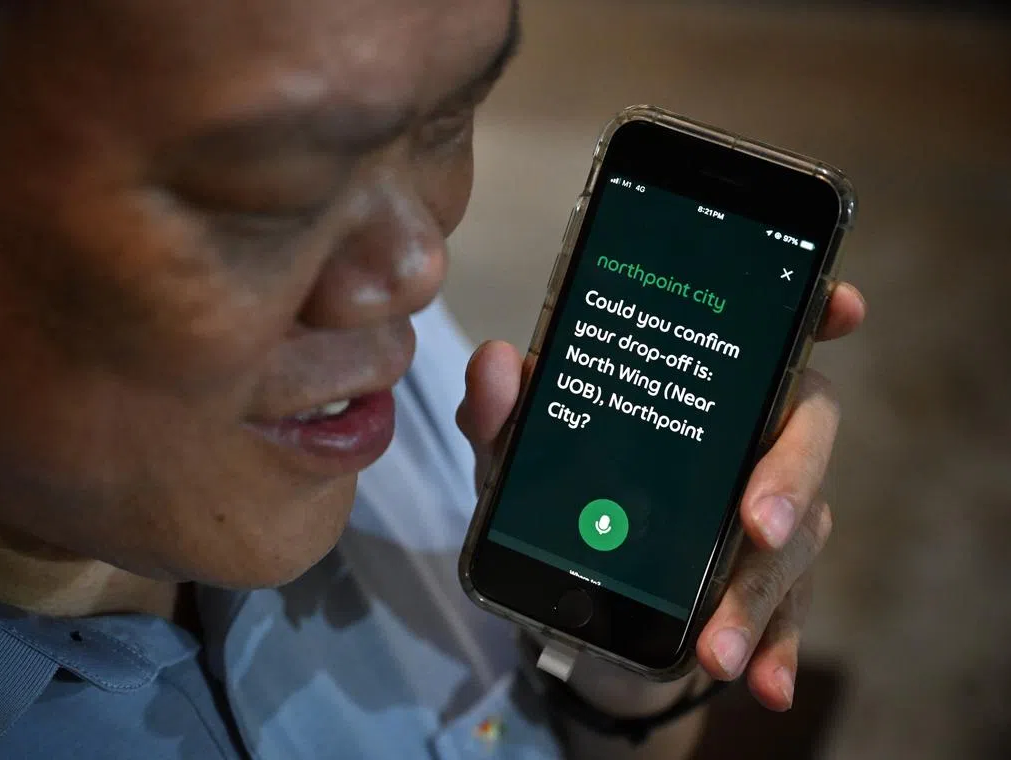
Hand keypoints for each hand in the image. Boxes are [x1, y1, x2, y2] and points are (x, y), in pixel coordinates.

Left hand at [457, 282, 866, 711]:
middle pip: (804, 437)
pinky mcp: (763, 591)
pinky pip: (787, 618)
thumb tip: (496, 362)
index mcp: (700, 400)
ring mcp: (767, 521)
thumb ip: (504, 418)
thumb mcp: (519, 467)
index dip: (813, 318)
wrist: (575, 611)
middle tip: (756, 523)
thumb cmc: (562, 510)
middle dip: (790, 478)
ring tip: (716, 641)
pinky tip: (763, 683)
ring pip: (799, 540)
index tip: (841, 309)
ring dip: (758, 593)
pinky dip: (775, 650)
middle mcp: (748, 448)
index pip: (769, 344)